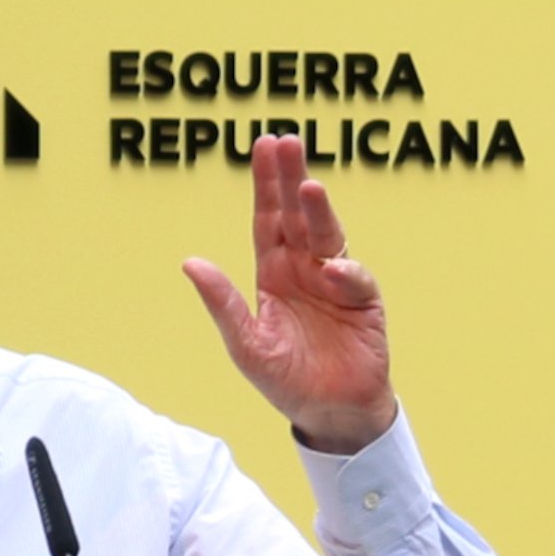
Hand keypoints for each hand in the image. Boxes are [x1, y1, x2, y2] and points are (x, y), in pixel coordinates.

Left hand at [182, 132, 396, 450]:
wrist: (330, 413)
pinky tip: (334, 268)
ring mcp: (336, 281)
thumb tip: (190, 262)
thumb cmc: (286, 379)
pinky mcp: (364, 302)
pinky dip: (346, 271)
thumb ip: (222, 303)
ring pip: (327, 235)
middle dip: (291, 178)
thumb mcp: (246, 343)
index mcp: (275, 273)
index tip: (263, 147)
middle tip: (286, 142)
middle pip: (297, 215)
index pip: (267, 220)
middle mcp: (306, 269)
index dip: (265, 185)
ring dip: (319, 211)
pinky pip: (355, 278)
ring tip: (308, 187)